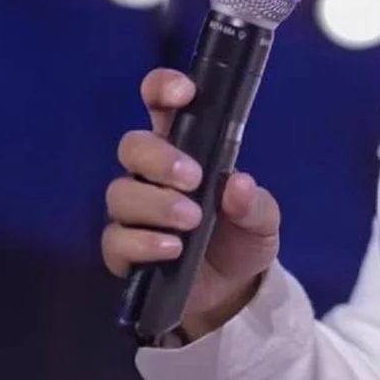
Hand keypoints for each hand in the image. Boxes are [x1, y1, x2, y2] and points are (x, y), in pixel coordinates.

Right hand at [103, 68, 281, 339]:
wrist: (233, 291)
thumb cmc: (242, 237)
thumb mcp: (263, 220)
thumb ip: (255, 203)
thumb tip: (238, 185)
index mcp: (185, 149)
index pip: (161, 105)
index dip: (163, 88)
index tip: (181, 93)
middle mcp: (152, 175)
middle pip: (133, 146)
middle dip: (158, 157)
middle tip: (192, 179)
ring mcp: (134, 212)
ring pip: (120, 192)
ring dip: (156, 203)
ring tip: (191, 220)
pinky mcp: (124, 251)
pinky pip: (116, 239)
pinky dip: (143, 242)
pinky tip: (172, 249)